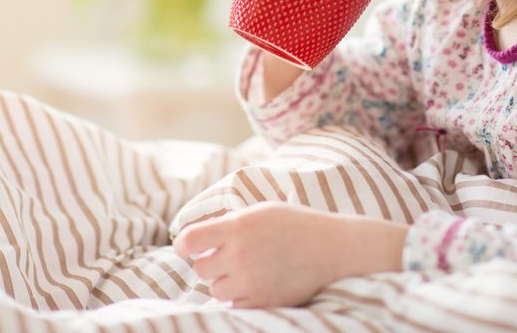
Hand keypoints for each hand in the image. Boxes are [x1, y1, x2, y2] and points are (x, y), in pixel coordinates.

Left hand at [172, 203, 408, 308]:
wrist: (334, 250)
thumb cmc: (298, 225)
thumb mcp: (263, 211)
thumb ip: (231, 222)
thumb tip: (201, 237)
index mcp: (238, 226)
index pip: (190, 240)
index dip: (183, 245)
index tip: (185, 248)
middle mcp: (240, 254)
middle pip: (200, 269)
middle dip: (210, 264)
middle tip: (228, 258)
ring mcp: (251, 281)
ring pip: (215, 290)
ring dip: (225, 282)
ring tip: (247, 271)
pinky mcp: (263, 302)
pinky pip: (235, 305)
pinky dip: (241, 297)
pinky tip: (257, 283)